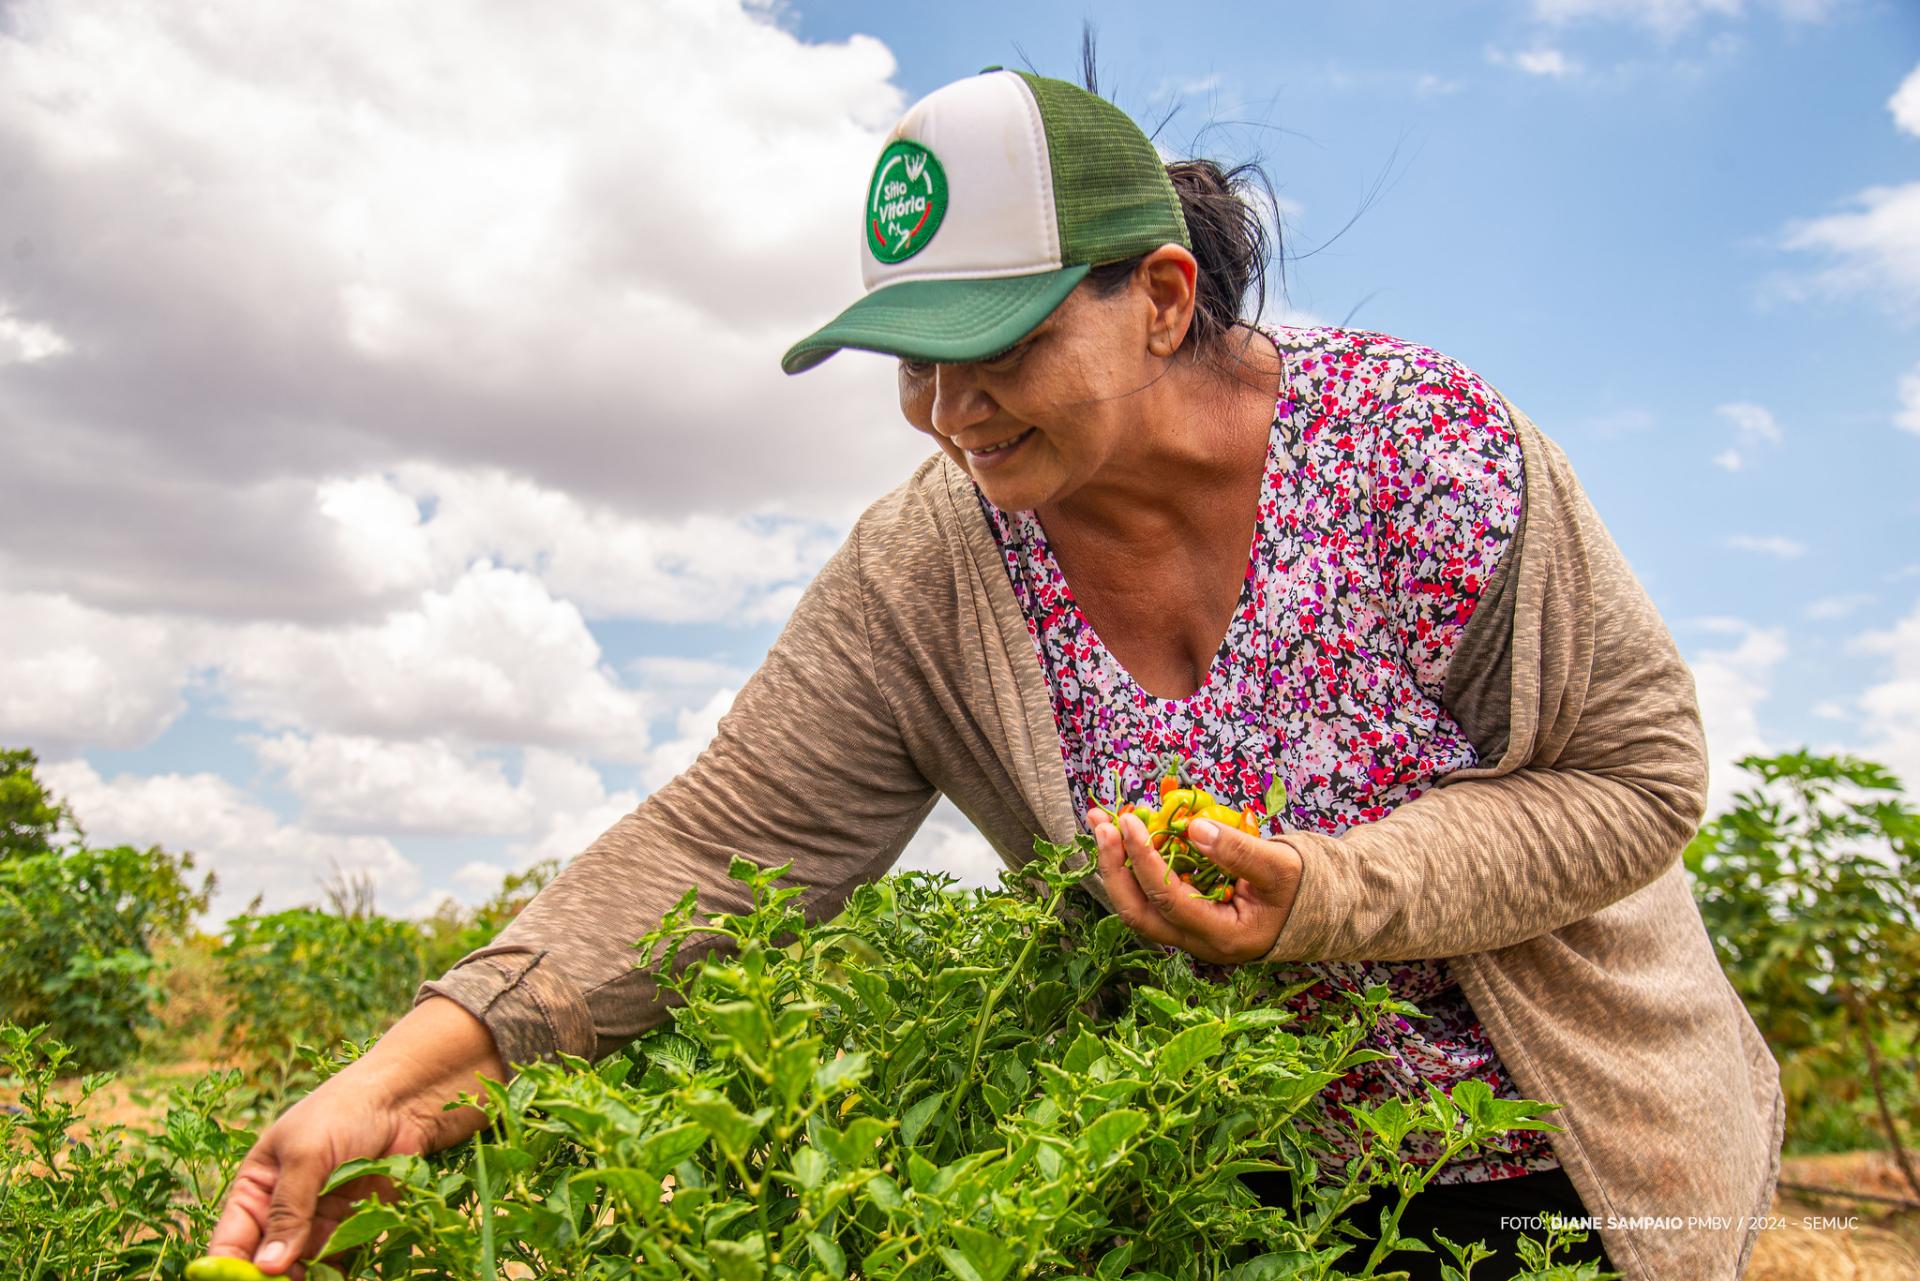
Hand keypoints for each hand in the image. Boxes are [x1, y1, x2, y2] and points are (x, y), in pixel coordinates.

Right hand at [205, 997, 505, 1276]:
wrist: (404, 1100)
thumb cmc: (344, 1112)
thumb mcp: (306, 1155)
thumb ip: (288, 1210)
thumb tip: (267, 1267)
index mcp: (256, 1189)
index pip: (231, 1242)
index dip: (230, 1271)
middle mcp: (281, 1211)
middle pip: (265, 1264)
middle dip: (272, 1280)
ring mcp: (317, 1222)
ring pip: (301, 1269)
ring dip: (307, 1279)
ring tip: (317, 1280)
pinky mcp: (352, 1228)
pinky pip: (337, 1263)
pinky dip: (336, 1275)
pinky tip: (339, 1278)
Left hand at [1088, 805, 1302, 965]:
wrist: (1318, 910)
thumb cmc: (1303, 889)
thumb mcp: (1280, 867)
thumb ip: (1238, 852)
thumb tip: (1193, 829)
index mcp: (1223, 937)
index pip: (1169, 900)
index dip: (1144, 860)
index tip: (1129, 822)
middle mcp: (1199, 942)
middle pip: (1139, 912)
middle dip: (1113, 867)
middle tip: (1102, 823)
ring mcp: (1190, 933)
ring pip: (1138, 905)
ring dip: (1116, 864)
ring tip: (1104, 822)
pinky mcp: (1187, 917)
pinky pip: (1150, 894)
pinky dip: (1133, 864)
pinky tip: (1128, 833)